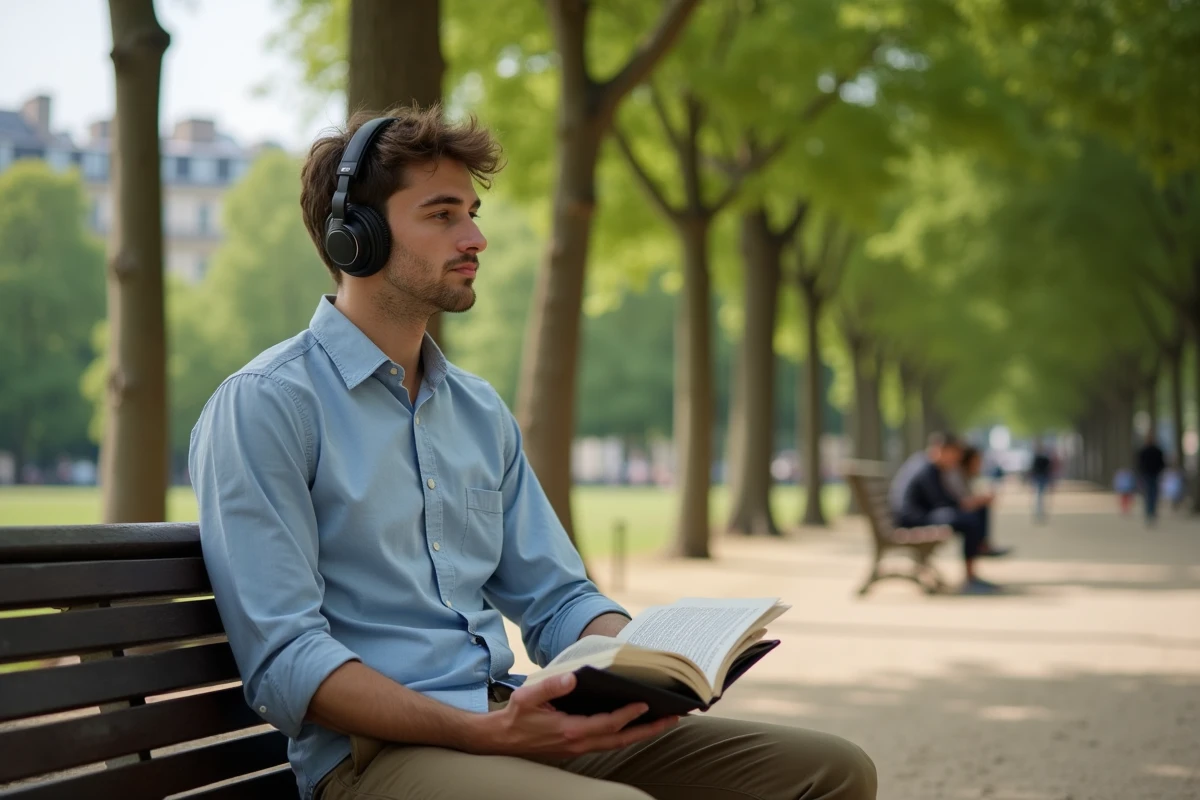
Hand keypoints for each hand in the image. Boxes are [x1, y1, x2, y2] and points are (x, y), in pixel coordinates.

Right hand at [465, 673, 679, 758]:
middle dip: (649, 729)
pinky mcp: (577, 749)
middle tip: (673, 719)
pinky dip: (625, 736)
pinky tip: (634, 726)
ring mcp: (579, 749)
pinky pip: (608, 744)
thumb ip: (550, 686)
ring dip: (641, 734)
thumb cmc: (515, 717)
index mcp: (571, 730)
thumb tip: (574, 677)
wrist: (500, 741)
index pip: (609, 723)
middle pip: (622, 739)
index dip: (629, 714)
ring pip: (618, 744)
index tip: (647, 702)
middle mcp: (579, 744)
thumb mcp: (527, 696)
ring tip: (662, 722)